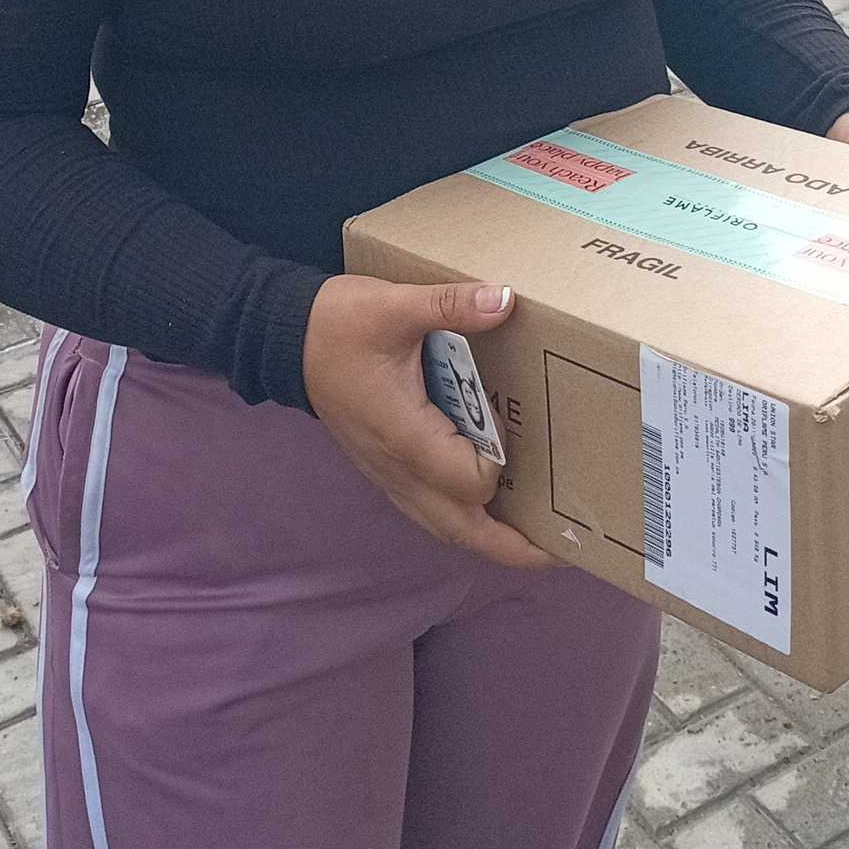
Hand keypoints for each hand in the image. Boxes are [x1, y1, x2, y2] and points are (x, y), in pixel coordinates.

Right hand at [302, 274, 550, 570]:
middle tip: (561, 549)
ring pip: (447, 528)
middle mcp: (399, 470)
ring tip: (534, 538)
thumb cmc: (338, 326)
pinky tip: (489, 502)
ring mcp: (390, 476)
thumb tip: (505, 299)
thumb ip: (450, 304)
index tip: (507, 422)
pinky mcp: (387, 470)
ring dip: (491, 538)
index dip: (500, 462)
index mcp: (406, 437)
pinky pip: (432, 512)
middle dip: (513, 547)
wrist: (288, 340)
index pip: (470, 482)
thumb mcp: (393, 306)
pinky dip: (466, 518)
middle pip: (463, 532)